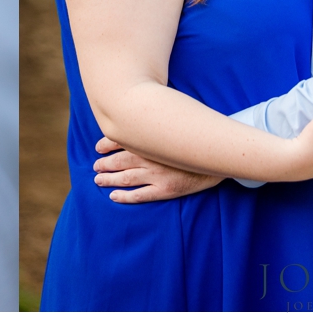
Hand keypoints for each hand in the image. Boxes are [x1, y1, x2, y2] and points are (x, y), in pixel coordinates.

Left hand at [92, 136, 221, 203]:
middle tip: (95, 167)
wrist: (218, 157)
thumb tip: (140, 117)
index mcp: (152, 141)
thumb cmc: (196, 139)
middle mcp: (151, 158)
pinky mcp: (166, 190)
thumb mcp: (176, 125)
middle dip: (104, 164)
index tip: (98, 148)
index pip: (122, 141)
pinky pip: (140, 195)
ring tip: (98, 180)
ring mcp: (157, 175)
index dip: (107, 145)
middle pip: (120, 161)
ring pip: (126, 178)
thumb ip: (157, 124)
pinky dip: (125, 196)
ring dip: (109, 179)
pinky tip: (114, 196)